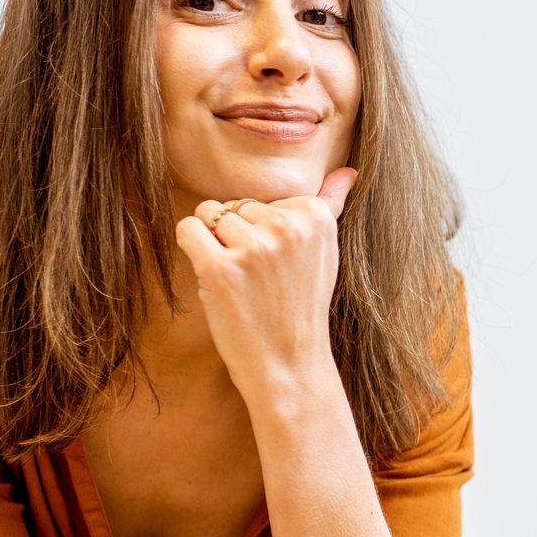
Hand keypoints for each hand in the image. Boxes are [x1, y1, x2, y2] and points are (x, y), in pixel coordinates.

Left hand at [174, 167, 357, 403]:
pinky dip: (192, 248)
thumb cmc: (300, 307)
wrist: (289, 364)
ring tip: (242, 282)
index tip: (282, 267)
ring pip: (209, 214)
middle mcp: (287, 226)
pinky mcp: (221, 268)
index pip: (264, 200)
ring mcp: (255, 248)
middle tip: (262, 280)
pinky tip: (214, 276)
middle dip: (239, 238)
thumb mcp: (324, 252)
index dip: (264, 232)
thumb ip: (331, 205)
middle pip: (236, 205)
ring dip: (216, 246)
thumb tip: (349, 171)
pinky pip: (187, 229)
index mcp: (315, 216)